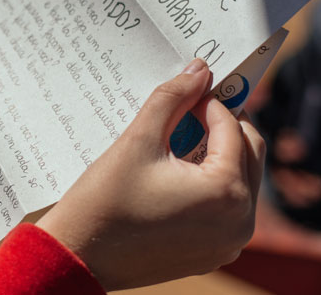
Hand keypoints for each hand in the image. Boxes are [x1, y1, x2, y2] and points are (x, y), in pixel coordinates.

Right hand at [37, 58, 264, 290]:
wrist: (78, 254)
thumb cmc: (103, 201)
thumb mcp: (138, 141)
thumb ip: (171, 99)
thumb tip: (198, 71)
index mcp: (225, 192)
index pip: (231, 128)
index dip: (209, 101)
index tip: (188, 88)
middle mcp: (238, 221)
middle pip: (248, 152)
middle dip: (222, 125)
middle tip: (191, 107)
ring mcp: (227, 242)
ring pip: (239, 180)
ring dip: (217, 153)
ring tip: (180, 137)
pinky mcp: (211, 253)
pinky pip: (225, 208)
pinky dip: (209, 183)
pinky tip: (177, 170)